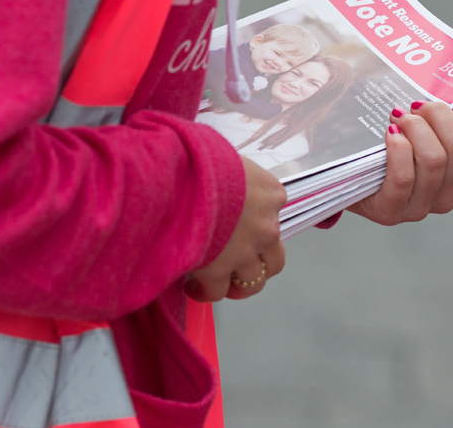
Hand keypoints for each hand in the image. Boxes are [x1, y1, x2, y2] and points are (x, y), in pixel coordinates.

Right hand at [186, 156, 285, 300]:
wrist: (178, 176)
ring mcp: (245, 251)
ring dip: (237, 285)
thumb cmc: (197, 158)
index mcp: (272, 194)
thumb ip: (234, 177)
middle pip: (274, 259)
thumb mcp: (227, 157)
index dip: (256, 224)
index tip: (239, 228)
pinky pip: (217, 292)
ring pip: (252, 282)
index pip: (274, 215)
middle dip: (258, 266)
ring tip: (220, 284)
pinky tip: (193, 289)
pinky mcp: (218, 270)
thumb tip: (221, 180)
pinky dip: (206, 293)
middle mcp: (266, 226)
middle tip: (240, 267)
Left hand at [349, 101, 452, 224]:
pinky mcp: (391, 211)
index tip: (450, 103)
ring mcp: (421, 207)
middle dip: (438, 114)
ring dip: (415, 127)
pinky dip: (398, 149)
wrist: (348, 175)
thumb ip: (442, 116)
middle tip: (416, 105)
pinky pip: (404, 177)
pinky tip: (390, 133)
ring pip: (434, 160)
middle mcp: (448, 196)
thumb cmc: (387, 144)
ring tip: (397, 116)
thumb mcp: (421, 130)